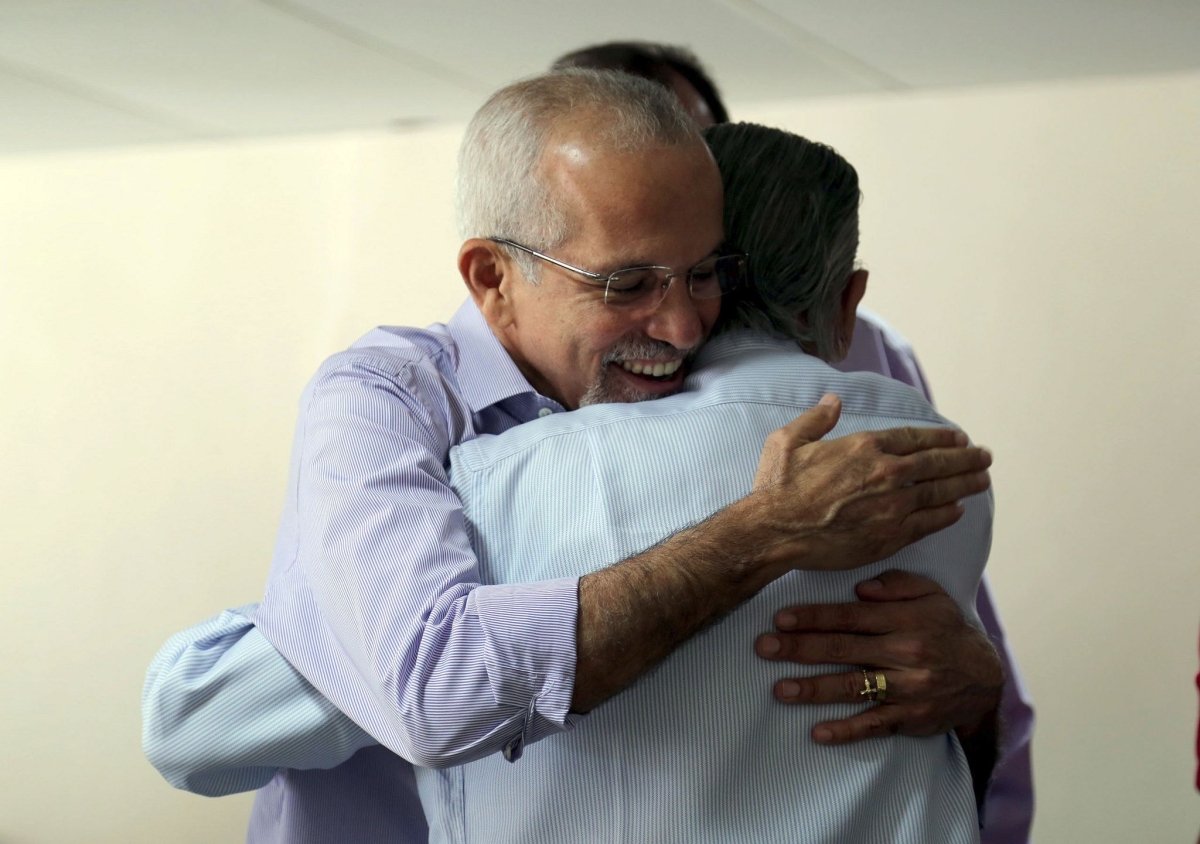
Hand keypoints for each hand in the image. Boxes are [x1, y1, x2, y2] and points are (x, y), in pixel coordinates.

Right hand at [747, 394, 991, 572]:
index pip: (915, 438)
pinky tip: (958, 510)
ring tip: (982, 480)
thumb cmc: (778, 487)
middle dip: (965, 459)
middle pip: (937, 463)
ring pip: (940, 491)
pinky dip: (947, 515)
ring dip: (965, 484)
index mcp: (864, 446)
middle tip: (984, 457)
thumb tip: (834, 400)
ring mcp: (893, 505)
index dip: (941, 438)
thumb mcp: (789, 440)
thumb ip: (816, 418)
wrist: (775, 531)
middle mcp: (886, 472)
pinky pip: (930, 522)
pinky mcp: (891, 534)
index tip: (959, 439)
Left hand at [754, 570, 1003, 744]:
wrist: (986, 678)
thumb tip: (860, 587)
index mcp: (904, 621)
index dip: (814, 617)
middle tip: (764, 647)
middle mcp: (904, 653)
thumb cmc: (947, 629)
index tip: (780, 618)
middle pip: (843, 650)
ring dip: (813, 689)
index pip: (850, 617)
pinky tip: (818, 733)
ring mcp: (907, 688)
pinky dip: (846, 731)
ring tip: (779, 689)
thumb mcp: (931, 594)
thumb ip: (897, 584)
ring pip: (852, 688)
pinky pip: (874, 725)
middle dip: (799, 648)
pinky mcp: (910, 718)